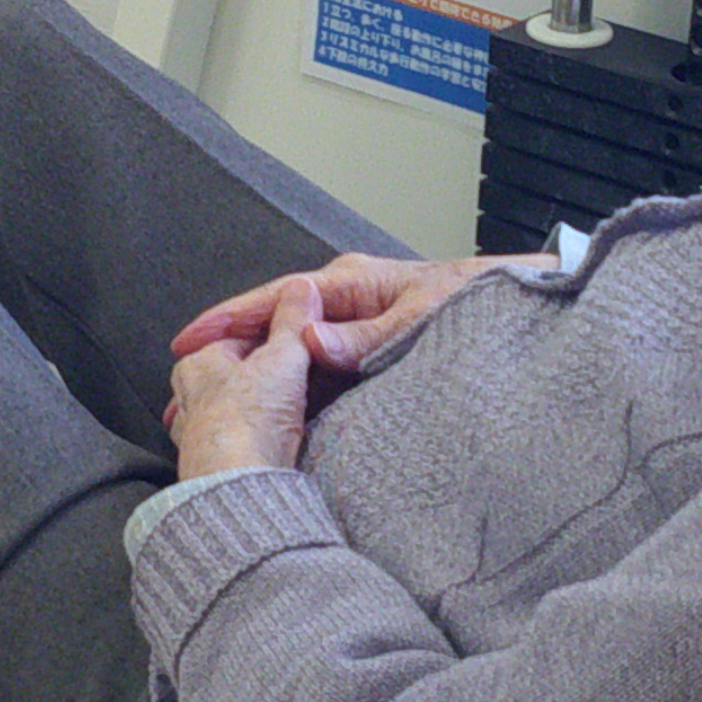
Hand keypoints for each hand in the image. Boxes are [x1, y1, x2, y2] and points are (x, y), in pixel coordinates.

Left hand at [167, 277, 319, 475]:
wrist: (240, 493)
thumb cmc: (249, 422)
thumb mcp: (282, 359)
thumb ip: (294, 321)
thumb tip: (302, 287)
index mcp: (197, 363)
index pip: (238, 338)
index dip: (275, 336)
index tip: (304, 339)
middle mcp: (190, 399)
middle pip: (235, 376)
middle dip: (264, 375)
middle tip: (301, 374)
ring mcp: (198, 438)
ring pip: (234, 412)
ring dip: (260, 411)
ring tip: (293, 412)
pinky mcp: (213, 470)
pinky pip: (238, 445)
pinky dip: (256, 441)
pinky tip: (277, 445)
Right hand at [171, 249, 547, 379]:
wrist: (522, 305)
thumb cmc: (478, 302)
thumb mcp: (421, 319)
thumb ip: (366, 336)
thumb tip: (308, 340)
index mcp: (351, 284)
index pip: (275, 299)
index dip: (228, 321)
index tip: (187, 343)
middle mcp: (345, 301)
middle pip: (270, 328)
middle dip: (224, 358)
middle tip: (179, 399)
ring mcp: (354, 327)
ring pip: (287, 352)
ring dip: (250, 379)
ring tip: (208, 413)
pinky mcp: (367, 354)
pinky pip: (315, 371)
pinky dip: (284, 391)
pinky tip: (263, 417)